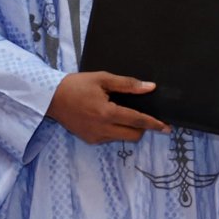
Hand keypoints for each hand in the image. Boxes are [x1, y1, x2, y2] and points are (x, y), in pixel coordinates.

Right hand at [46, 72, 169, 144]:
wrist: (51, 97)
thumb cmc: (77, 85)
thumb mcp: (103, 79)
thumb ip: (128, 84)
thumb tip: (150, 87)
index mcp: (107, 113)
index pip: (137, 121)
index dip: (154, 124)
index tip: (167, 127)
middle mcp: (102, 129)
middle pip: (133, 135)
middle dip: (142, 127)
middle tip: (141, 115)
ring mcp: (95, 137)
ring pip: (122, 138)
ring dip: (128, 128)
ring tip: (120, 112)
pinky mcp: (89, 140)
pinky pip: (110, 138)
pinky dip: (115, 130)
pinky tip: (107, 117)